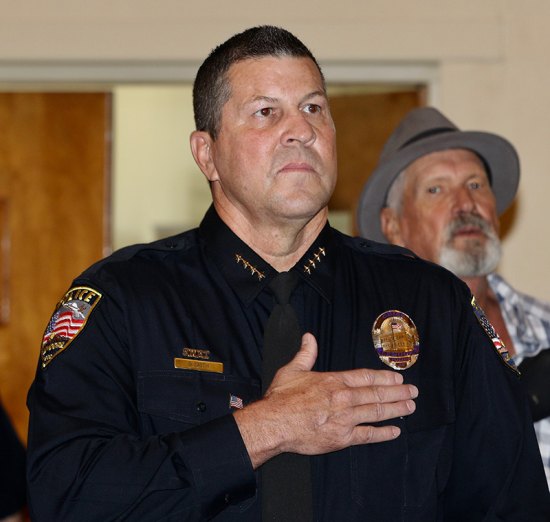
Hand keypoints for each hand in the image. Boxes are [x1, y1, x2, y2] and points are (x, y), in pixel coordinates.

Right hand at [233, 332, 417, 468]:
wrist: (274, 423)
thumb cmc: (282, 397)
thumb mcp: (292, 370)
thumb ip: (306, 353)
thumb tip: (309, 336)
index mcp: (333, 381)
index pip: (365, 377)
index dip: (384, 378)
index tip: (398, 378)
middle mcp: (343, 398)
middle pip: (375, 394)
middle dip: (397, 392)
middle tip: (413, 392)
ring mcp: (344, 419)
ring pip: (375, 412)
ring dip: (395, 409)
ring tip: (410, 407)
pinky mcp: (342, 438)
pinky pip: (367, 435)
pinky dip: (382, 433)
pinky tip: (395, 431)